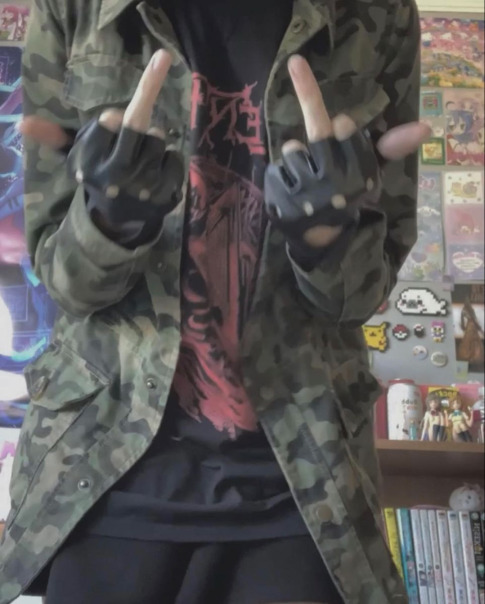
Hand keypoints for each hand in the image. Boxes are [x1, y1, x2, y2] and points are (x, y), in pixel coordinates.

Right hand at [21, 50, 183, 213]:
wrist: (119, 219)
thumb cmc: (99, 177)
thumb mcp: (75, 158)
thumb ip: (54, 138)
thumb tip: (22, 124)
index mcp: (91, 164)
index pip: (110, 120)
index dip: (114, 117)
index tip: (114, 120)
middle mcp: (117, 175)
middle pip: (137, 123)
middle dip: (138, 119)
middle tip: (136, 129)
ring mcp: (144, 186)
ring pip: (158, 138)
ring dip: (154, 139)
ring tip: (143, 154)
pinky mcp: (166, 194)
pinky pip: (176, 157)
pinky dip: (170, 158)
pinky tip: (158, 170)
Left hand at [264, 55, 430, 249]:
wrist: (322, 239)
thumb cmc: (346, 197)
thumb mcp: (370, 173)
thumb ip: (391, 147)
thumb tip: (426, 127)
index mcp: (357, 176)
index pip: (344, 128)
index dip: (341, 124)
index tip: (341, 124)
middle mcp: (332, 186)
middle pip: (316, 131)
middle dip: (316, 135)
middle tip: (318, 149)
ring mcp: (303, 196)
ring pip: (292, 149)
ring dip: (297, 159)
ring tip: (306, 180)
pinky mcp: (279, 203)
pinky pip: (274, 170)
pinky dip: (280, 176)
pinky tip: (291, 192)